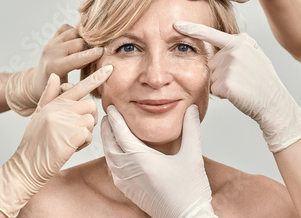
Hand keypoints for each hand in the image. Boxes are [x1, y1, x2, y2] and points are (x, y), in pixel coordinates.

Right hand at [0, 65, 112, 217]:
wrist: (27, 164)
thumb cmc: (34, 141)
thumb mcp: (38, 114)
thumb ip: (49, 95)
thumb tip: (54, 76)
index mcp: (54, 103)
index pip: (78, 87)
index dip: (96, 78)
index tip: (109, 68)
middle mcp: (60, 109)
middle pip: (90, 105)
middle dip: (88, 117)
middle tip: (77, 129)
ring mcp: (66, 122)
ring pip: (91, 120)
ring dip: (85, 132)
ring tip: (69, 139)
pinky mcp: (72, 136)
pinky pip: (89, 135)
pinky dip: (83, 144)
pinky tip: (69, 148)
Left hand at [6, 24, 103, 115]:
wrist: (36, 83)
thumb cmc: (53, 90)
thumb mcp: (66, 92)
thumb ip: (80, 86)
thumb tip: (96, 79)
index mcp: (55, 66)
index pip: (77, 57)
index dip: (92, 54)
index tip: (103, 52)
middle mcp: (52, 51)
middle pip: (79, 42)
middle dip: (90, 47)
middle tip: (98, 54)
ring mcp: (51, 43)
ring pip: (74, 32)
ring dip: (84, 38)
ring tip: (89, 48)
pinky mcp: (52, 38)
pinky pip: (67, 28)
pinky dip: (75, 32)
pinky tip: (78, 41)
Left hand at [101, 105, 216, 217]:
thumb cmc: (190, 192)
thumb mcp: (193, 156)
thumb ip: (191, 130)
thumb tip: (192, 109)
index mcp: (142, 160)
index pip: (121, 134)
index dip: (115, 119)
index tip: (111, 107)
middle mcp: (130, 171)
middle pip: (110, 145)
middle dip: (107, 129)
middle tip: (108, 116)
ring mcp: (127, 183)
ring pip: (109, 158)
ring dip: (107, 143)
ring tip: (110, 131)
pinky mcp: (130, 191)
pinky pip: (113, 171)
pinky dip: (111, 158)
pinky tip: (116, 155)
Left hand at [174, 21, 300, 152]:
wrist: (275, 102)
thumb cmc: (263, 82)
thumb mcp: (255, 56)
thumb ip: (237, 48)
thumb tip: (220, 45)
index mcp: (240, 41)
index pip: (211, 34)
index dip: (192, 29)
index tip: (176, 24)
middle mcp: (234, 50)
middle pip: (210, 63)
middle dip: (220, 74)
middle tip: (241, 80)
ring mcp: (230, 66)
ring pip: (211, 77)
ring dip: (221, 85)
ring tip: (241, 86)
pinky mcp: (226, 82)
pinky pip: (214, 89)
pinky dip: (223, 95)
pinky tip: (238, 94)